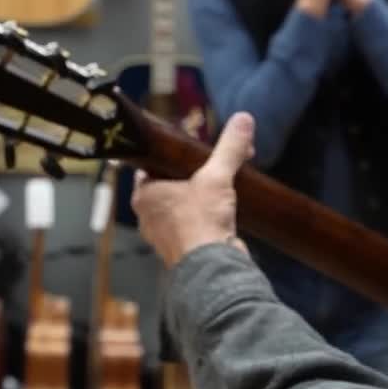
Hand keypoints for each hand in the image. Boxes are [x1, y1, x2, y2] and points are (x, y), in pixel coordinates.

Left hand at [131, 112, 255, 267]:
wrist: (212, 269)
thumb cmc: (200, 222)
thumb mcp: (216, 176)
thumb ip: (230, 148)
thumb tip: (243, 120)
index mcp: (144, 196)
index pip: (151, 166)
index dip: (172, 156)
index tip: (192, 150)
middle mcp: (149, 217)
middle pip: (170, 186)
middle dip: (193, 176)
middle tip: (214, 166)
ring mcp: (166, 236)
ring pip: (182, 207)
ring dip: (201, 198)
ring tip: (224, 186)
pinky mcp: (185, 250)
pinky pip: (194, 226)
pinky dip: (207, 218)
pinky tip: (225, 211)